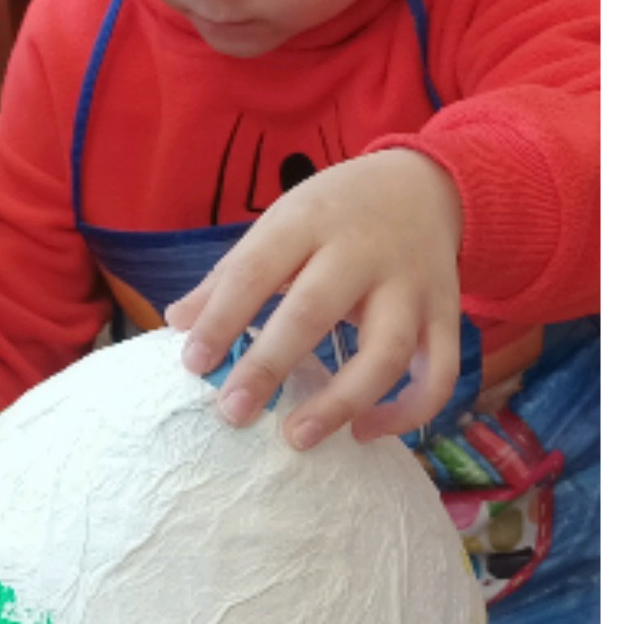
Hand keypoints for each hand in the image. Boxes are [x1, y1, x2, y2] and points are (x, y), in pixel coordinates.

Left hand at [167, 151, 465, 447]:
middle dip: (270, 365)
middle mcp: (364, 251)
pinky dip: (407, 413)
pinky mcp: (445, 316)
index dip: (222, 318)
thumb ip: (233, 274)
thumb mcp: (283, 222)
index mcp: (311, 219)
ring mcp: (411, 286)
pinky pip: (437, 374)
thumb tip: (177, 323)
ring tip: (298, 437)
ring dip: (342, 401)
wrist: (425, 187)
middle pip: (316, 311)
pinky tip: (364, 432)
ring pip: (385, 352)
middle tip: (233, 413)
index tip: (194, 364)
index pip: (257, 269)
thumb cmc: (337, 213)